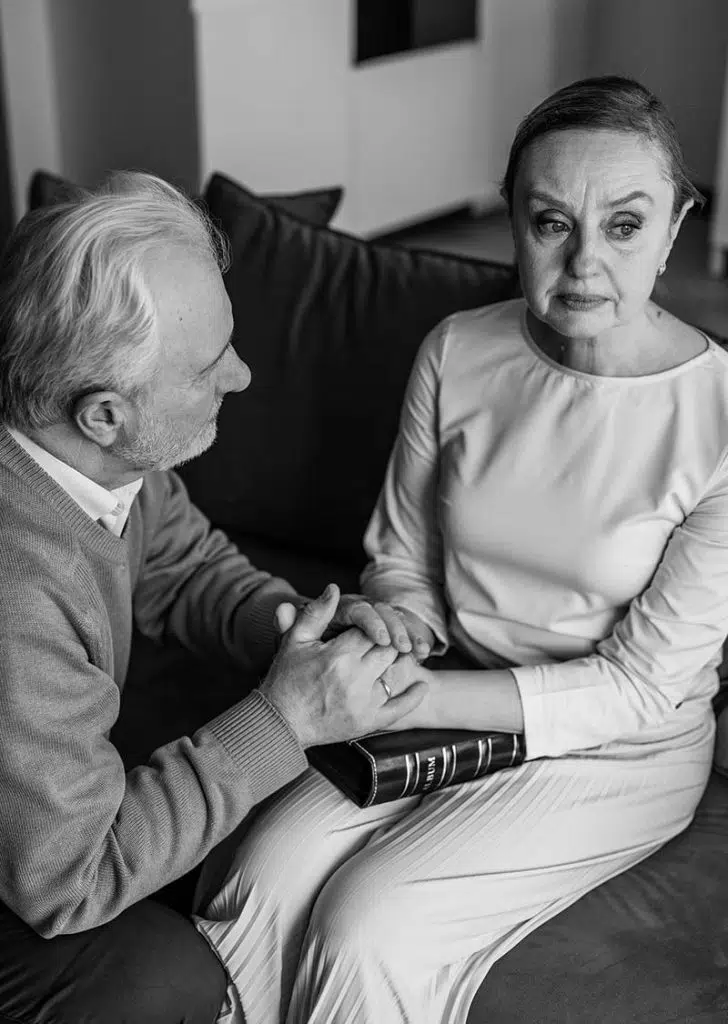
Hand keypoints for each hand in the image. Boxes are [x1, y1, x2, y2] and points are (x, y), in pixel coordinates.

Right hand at [261, 585, 426, 747]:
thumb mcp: (296, 641)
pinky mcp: (368, 722)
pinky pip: (400, 708)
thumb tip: (335, 587)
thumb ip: (317, 613)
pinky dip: (414, 695)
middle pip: (388, 649)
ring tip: (404, 653)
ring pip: (396, 673)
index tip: (373, 625)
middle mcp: (355, 678)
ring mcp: (363, 702)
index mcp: (338, 655)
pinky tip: (421, 684)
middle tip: (391, 637)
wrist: (280, 723)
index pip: (371, 630)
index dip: (375, 625)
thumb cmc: (286, 679)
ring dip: (401, 661)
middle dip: (390, 641)